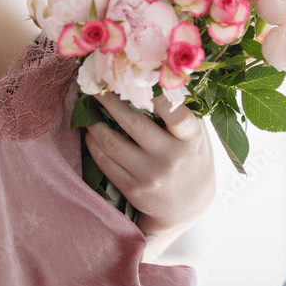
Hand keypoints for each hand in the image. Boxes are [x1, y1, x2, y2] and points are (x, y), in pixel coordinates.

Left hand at [84, 91, 214, 257]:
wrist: (188, 207)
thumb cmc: (191, 158)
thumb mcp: (196, 135)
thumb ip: (179, 111)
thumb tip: (151, 78)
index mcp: (190, 140)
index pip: (177, 115)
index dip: (158, 97)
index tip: (137, 77)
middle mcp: (171, 159)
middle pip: (133, 124)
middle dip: (109, 101)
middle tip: (95, 85)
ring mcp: (150, 177)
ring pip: (112, 143)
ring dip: (94, 123)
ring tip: (88, 109)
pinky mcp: (134, 190)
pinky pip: (106, 163)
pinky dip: (93, 144)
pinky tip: (91, 132)